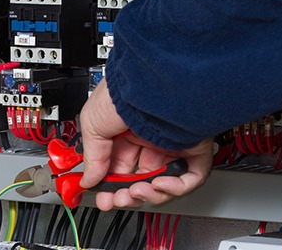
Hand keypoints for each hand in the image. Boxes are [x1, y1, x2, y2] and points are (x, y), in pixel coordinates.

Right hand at [80, 78, 213, 210]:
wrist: (146, 81)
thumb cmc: (121, 92)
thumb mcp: (92, 125)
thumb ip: (91, 157)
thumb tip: (88, 179)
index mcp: (125, 133)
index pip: (119, 168)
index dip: (111, 186)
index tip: (103, 197)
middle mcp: (149, 139)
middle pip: (141, 179)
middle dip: (128, 195)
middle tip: (118, 199)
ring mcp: (171, 144)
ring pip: (165, 182)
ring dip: (149, 194)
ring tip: (137, 191)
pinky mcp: (193, 147)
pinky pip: (190, 177)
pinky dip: (176, 188)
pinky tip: (160, 184)